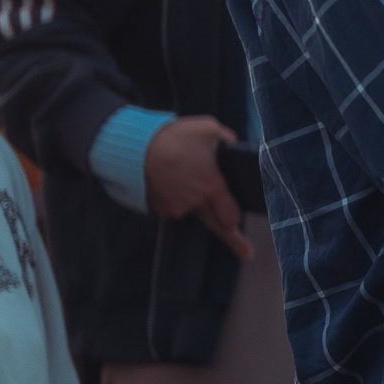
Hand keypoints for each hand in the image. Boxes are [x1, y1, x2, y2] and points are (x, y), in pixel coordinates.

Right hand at [143, 115, 251, 261]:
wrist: (135, 146)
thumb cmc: (175, 136)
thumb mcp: (208, 128)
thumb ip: (227, 138)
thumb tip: (235, 144)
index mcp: (211, 185)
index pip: (230, 215)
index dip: (236, 219)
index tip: (244, 229)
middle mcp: (195, 202)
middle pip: (217, 225)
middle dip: (235, 241)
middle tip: (248, 255)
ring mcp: (176, 207)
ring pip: (194, 209)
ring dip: (196, 200)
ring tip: (187, 173)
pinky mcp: (160, 208)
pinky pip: (177, 206)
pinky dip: (179, 197)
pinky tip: (175, 179)